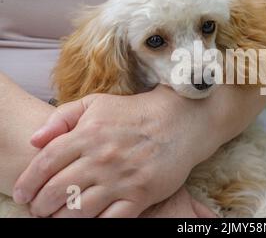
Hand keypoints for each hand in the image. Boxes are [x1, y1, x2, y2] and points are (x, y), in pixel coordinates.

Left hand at [13, 85, 219, 216]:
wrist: (179, 121)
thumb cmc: (134, 113)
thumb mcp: (97, 104)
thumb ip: (62, 117)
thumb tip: (34, 140)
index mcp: (89, 133)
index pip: (46, 162)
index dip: (28, 182)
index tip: (22, 194)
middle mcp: (102, 157)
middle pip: (57, 191)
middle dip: (40, 205)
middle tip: (39, 209)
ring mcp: (122, 178)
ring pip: (79, 211)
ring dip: (61, 218)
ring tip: (57, 217)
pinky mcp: (140, 194)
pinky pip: (109, 220)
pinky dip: (94, 225)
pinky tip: (87, 221)